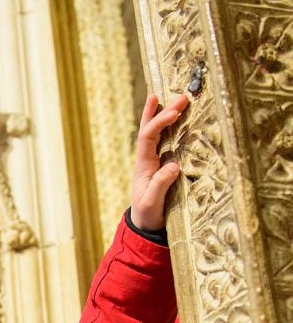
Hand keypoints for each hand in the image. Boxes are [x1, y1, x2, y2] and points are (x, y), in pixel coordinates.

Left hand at [130, 93, 188, 230]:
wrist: (145, 225)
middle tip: (180, 97)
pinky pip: (166, 143)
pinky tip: (178, 119)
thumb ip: (160, 185)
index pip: (148, 137)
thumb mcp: (152, 203)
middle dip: (163, 112)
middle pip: (151, 130)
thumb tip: (173, 165)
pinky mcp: (163, 166)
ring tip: (175, 98)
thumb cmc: (148, 215)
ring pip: (157, 134)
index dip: (159, 122)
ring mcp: (154, 161)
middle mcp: (147, 159)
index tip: (174, 112)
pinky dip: (172, 128)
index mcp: (143, 165)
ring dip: (165, 115)